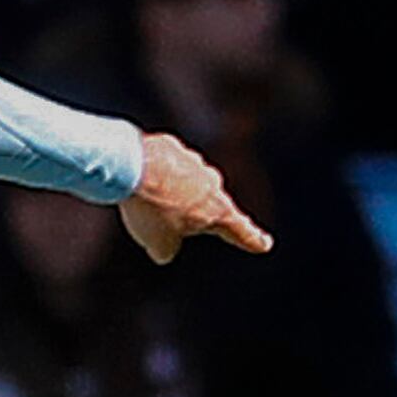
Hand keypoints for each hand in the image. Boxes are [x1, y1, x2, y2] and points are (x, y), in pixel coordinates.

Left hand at [117, 135, 270, 265]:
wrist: (131, 166)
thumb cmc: (151, 209)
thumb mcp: (159, 244)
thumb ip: (167, 250)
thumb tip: (163, 248)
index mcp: (219, 211)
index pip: (240, 230)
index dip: (252, 239)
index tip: (264, 244)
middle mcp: (212, 184)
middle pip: (206, 205)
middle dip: (190, 214)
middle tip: (165, 223)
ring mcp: (192, 161)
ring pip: (183, 184)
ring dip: (167, 193)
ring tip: (144, 201)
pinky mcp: (170, 147)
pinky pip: (163, 166)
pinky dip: (153, 175)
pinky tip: (137, 180)